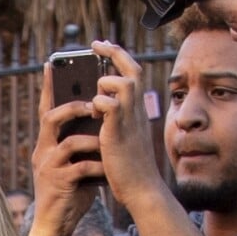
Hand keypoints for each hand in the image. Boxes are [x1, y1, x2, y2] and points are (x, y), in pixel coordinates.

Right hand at [31, 63, 102, 235]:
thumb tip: (99, 121)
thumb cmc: (70, 187)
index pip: (46, 109)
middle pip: (51, 118)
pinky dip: (97, 165)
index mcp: (48, 142)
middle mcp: (44, 150)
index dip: (48, 88)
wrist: (57, 221)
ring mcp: (49, 166)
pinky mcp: (60, 182)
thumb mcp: (72, 161)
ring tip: (105, 141)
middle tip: (92, 104)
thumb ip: (80, 142)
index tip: (51, 65)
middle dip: (73, 107)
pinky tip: (106, 168)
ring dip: (92, 139)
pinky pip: (81, 167)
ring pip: (69, 141)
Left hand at [90, 41, 161, 209]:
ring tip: (96, 98)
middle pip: (132, 70)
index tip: (107, 49)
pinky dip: (98, 103)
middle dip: (114, 53)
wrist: (142, 189)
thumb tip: (103, 110)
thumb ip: (120, 122)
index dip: (121, 59)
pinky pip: (108, 104)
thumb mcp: (128, 138)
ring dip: (105, 83)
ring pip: (122, 83)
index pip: (134, 75)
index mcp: (138, 112)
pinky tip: (94, 114)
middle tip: (96, 46)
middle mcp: (137, 112)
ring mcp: (129, 121)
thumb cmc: (132, 166)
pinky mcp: (117, 133)